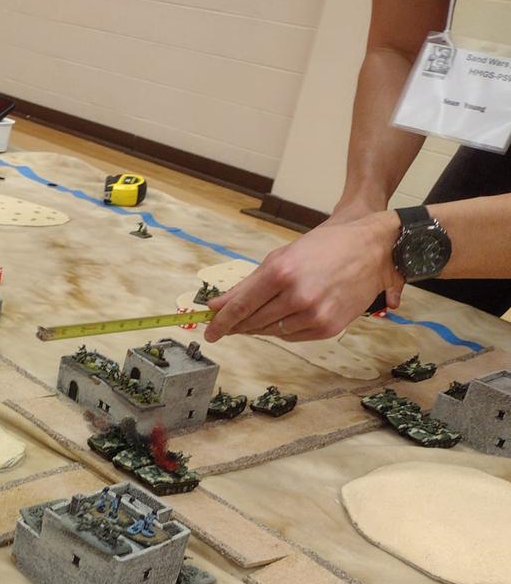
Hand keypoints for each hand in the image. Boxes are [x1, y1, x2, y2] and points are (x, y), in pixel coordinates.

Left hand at [204, 212, 402, 342]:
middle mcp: (297, 296)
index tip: (209, 331)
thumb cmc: (324, 247)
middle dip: (236, 325)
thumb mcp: (281, 257)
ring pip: (271, 331)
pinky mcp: (327, 328)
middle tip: (224, 327)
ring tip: (255, 318)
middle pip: (252, 321)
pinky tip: (284, 317)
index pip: (240, 306)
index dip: (220, 321)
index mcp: (281, 273)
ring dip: (258, 327)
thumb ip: (247, 285)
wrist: (373, 250)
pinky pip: (291, 336)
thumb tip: (217, 305)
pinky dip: (282, 329)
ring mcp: (314, 315)